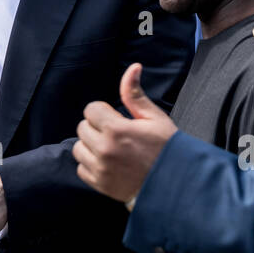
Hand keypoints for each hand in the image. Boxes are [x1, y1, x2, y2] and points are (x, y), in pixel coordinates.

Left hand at [73, 63, 177, 204]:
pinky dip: (90, 164)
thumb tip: (133, 67)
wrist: (175, 185)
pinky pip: (81, 168)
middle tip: (116, 134)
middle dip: (96, 126)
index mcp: (117, 129)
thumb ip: (135, 94)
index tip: (117, 119)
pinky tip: (108, 163)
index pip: (91, 109)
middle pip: (82, 127)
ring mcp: (100, 169)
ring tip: (110, 148)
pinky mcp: (99, 185)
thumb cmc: (167, 149)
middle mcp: (104, 149)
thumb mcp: (155, 118)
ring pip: (78, 148)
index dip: (104, 111)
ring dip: (90, 145)